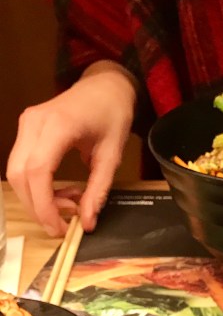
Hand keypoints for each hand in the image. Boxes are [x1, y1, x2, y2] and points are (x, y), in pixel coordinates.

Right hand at [7, 62, 136, 236]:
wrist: (105, 87)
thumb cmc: (112, 115)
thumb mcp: (113, 156)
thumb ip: (98, 190)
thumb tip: (87, 223)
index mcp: (58, 126)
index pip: (37, 171)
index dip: (43, 205)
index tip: (58, 228)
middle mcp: (34, 123)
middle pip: (19, 175)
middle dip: (37, 207)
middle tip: (64, 223)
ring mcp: (26, 125)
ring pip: (16, 172)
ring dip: (37, 198)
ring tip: (70, 204)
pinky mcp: (26, 130)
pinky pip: (22, 165)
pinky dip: (37, 186)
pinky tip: (62, 192)